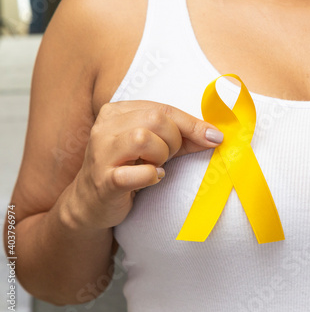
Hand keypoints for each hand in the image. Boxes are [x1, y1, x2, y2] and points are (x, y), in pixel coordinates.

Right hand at [66, 100, 222, 229]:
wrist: (91, 203)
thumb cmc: (128, 169)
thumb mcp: (155, 148)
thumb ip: (182, 139)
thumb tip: (214, 136)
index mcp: (117, 112)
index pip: (163, 108)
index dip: (192, 124)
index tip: (214, 137)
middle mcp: (105, 127)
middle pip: (155, 119)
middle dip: (174, 140)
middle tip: (168, 157)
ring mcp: (101, 153)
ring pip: (143, 139)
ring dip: (161, 155)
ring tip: (157, 165)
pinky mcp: (103, 180)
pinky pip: (137, 173)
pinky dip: (152, 176)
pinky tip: (152, 178)